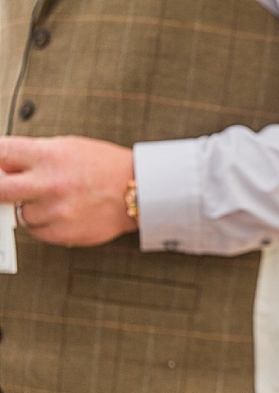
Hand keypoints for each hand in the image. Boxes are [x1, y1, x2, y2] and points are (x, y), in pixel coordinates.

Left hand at [0, 136, 136, 245]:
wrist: (139, 191)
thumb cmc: (105, 167)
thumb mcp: (67, 147)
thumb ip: (32, 156)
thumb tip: (3, 168)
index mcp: (47, 156)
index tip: (0, 166)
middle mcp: (49, 183)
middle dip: (0, 190)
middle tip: (8, 190)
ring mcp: (57, 211)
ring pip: (20, 214)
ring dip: (29, 208)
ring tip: (52, 200)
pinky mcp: (64, 232)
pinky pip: (37, 231)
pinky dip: (44, 224)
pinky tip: (61, 213)